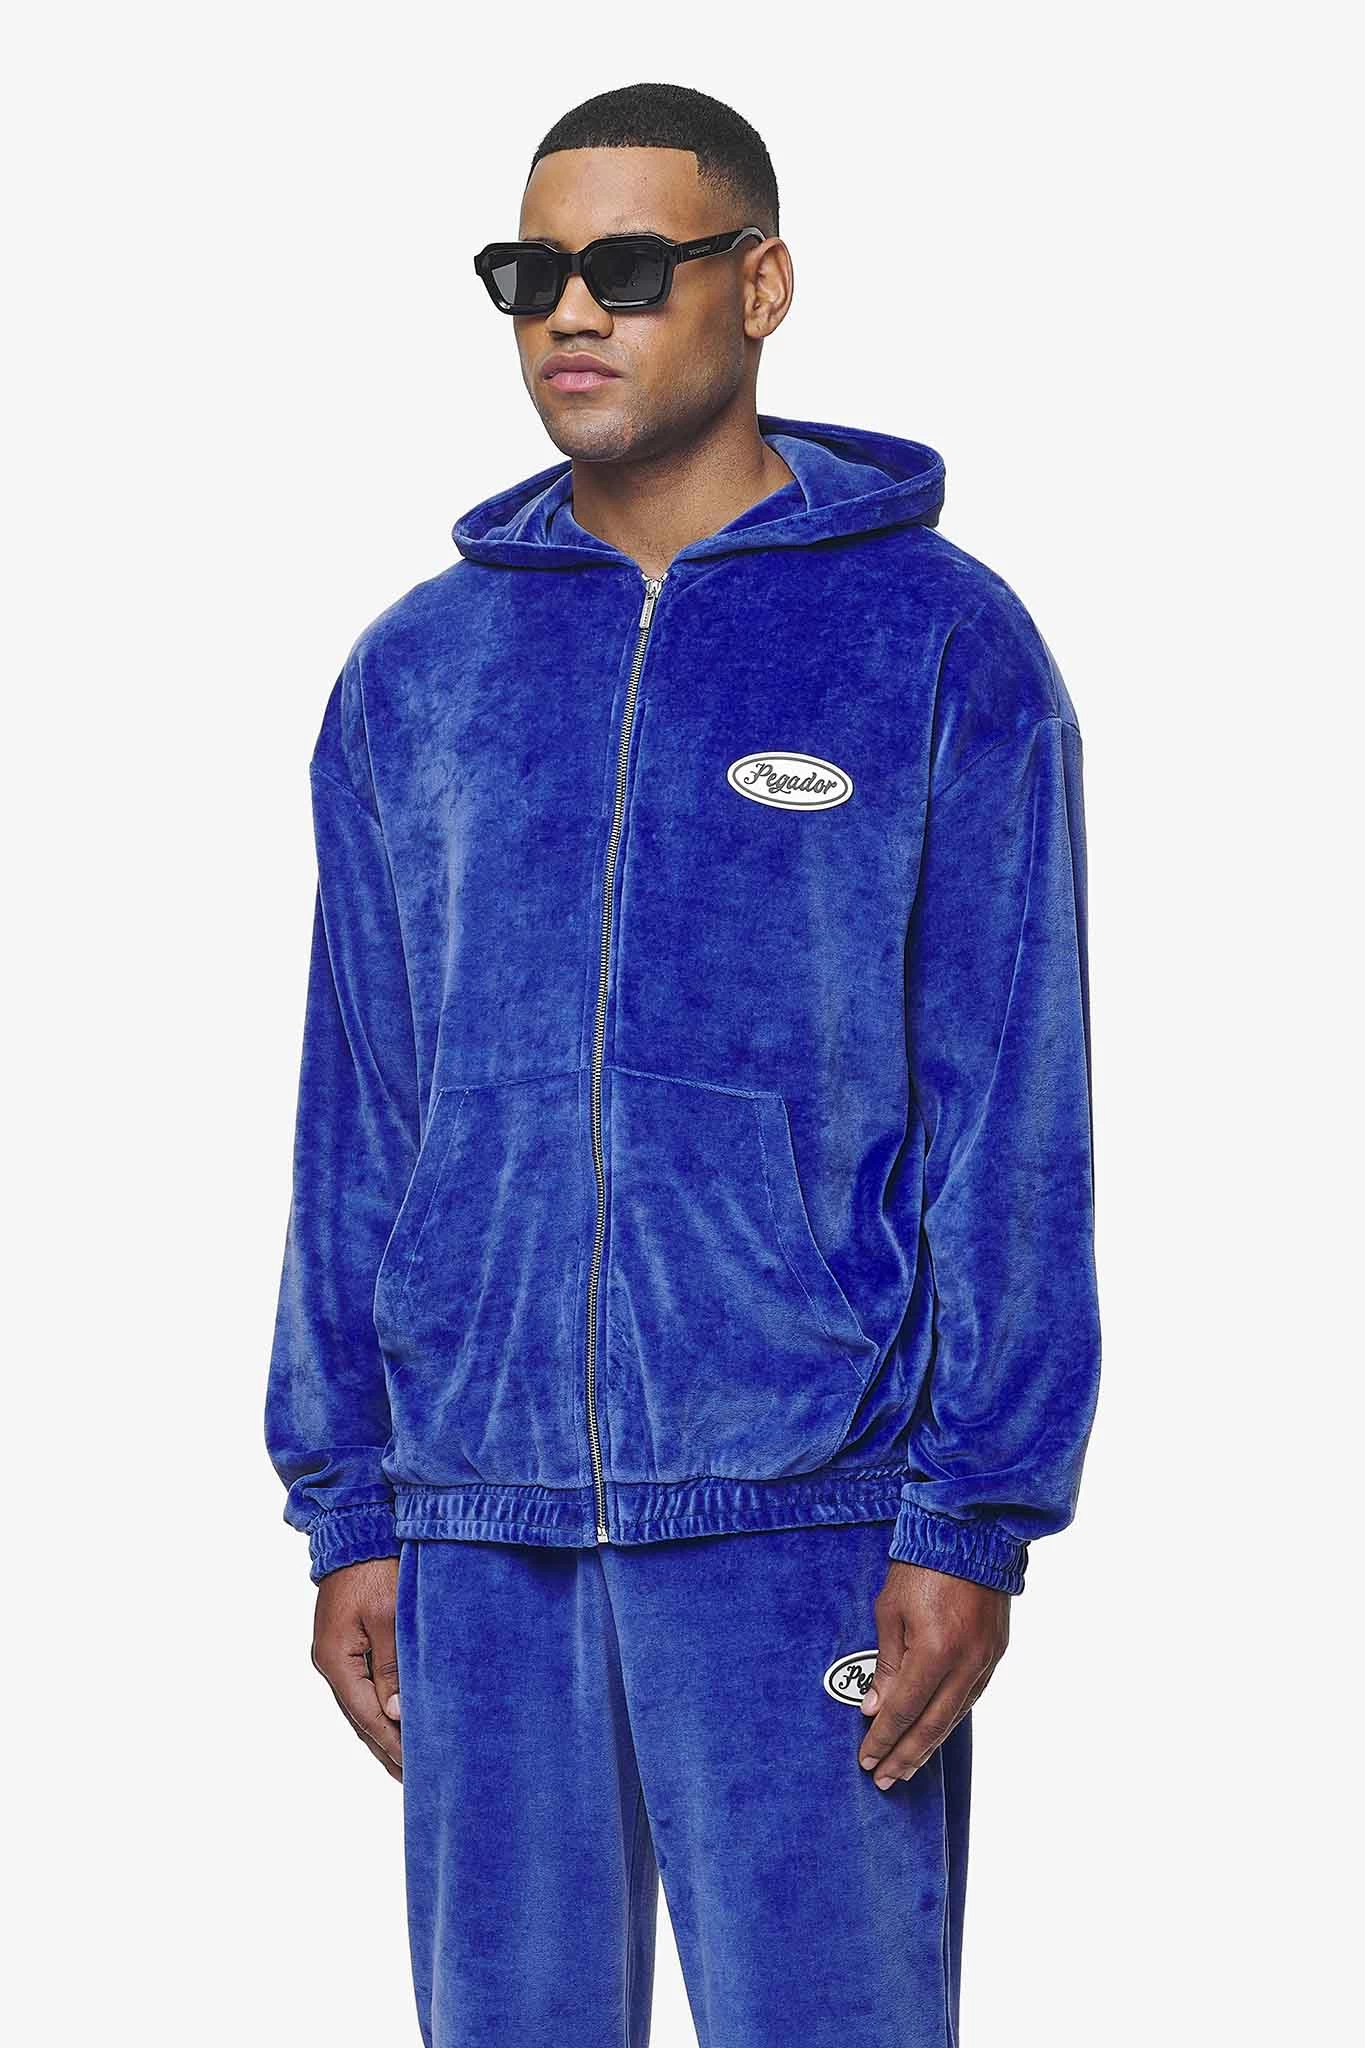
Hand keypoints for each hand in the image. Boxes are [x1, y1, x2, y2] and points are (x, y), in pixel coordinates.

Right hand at [311, 1557, 402, 1780]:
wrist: (355, 1528)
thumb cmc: (375, 1567)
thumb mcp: (388, 1617)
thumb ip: (392, 1667)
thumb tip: (395, 1715)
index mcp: (337, 1659)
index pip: (368, 1716)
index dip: (392, 1744)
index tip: (416, 1770)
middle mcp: (331, 1661)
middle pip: (360, 1717)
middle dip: (387, 1748)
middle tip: (414, 1780)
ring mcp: (337, 1652)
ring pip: (361, 1704)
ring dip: (383, 1731)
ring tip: (406, 1762)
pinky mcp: (348, 1641)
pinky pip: (364, 1685)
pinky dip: (379, 1706)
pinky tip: (395, 1720)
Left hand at [858, 1561, 1009, 1789]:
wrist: (972, 1531)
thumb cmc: (922, 1565)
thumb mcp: (890, 1610)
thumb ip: (886, 1663)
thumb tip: (876, 1708)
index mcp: (934, 1651)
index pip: (903, 1710)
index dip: (883, 1738)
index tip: (867, 1758)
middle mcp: (965, 1662)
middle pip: (932, 1724)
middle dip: (906, 1755)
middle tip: (884, 1779)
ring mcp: (985, 1659)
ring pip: (956, 1716)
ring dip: (930, 1743)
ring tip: (908, 1765)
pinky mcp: (996, 1652)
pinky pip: (972, 1697)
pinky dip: (951, 1719)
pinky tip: (936, 1731)